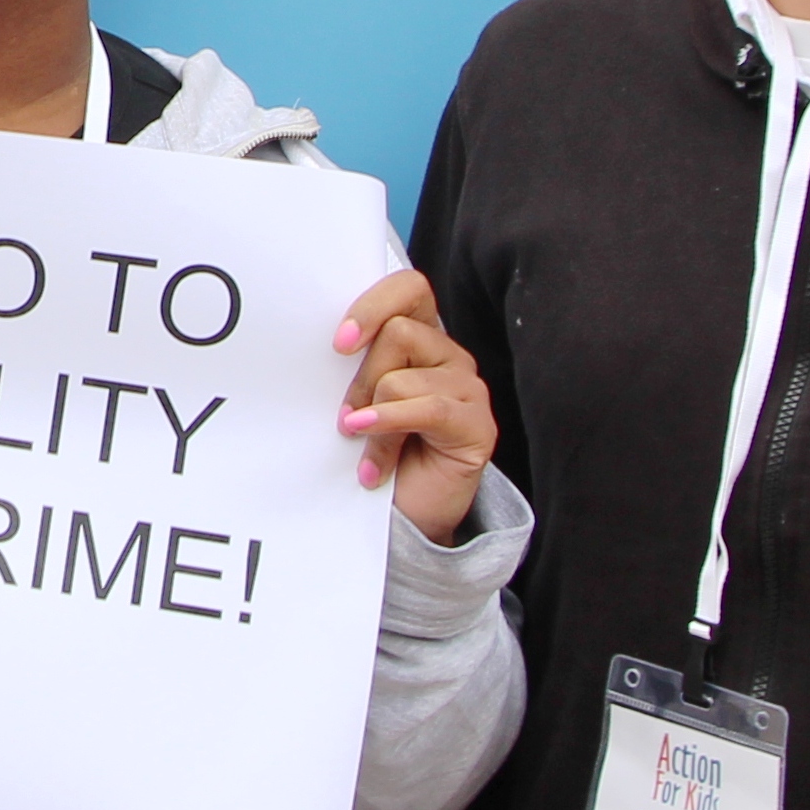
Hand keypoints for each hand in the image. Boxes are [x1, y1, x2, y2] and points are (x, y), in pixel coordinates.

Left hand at [334, 272, 493, 545]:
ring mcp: (468, 389)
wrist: (403, 518)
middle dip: (361, 378)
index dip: (373, 305)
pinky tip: (373, 463)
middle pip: (398, 333)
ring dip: (372, 418)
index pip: (409, 290)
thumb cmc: (374, 452)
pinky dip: (389, 431)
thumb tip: (332, 345)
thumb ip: (354, 366)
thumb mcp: (357, 400)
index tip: (340, 343)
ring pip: (403, 377)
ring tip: (363, 448)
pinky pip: (427, 410)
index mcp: (420, 339)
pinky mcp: (478, 424)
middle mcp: (449, 356)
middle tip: (347, 418)